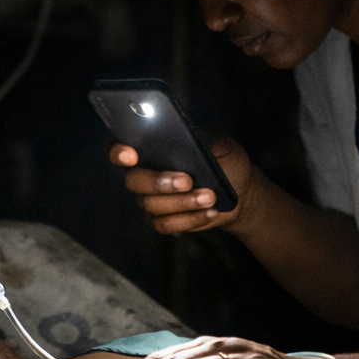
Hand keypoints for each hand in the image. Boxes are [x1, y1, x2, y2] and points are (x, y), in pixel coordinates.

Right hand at [109, 132, 253, 234]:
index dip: (117, 151)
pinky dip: (190, 219)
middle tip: (187, 181)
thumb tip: (190, 134)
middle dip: (159, 182)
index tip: (131, 155)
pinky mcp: (164, 221)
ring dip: (183, 202)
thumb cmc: (225, 161)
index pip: (120, 147)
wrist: (240, 190)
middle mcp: (145, 174)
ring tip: (210, 196)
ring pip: (152, 205)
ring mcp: (151, 200)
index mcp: (152, 149)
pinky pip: (165, 225)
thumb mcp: (220, 143)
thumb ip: (203, 136)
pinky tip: (210, 211)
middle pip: (134, 181)